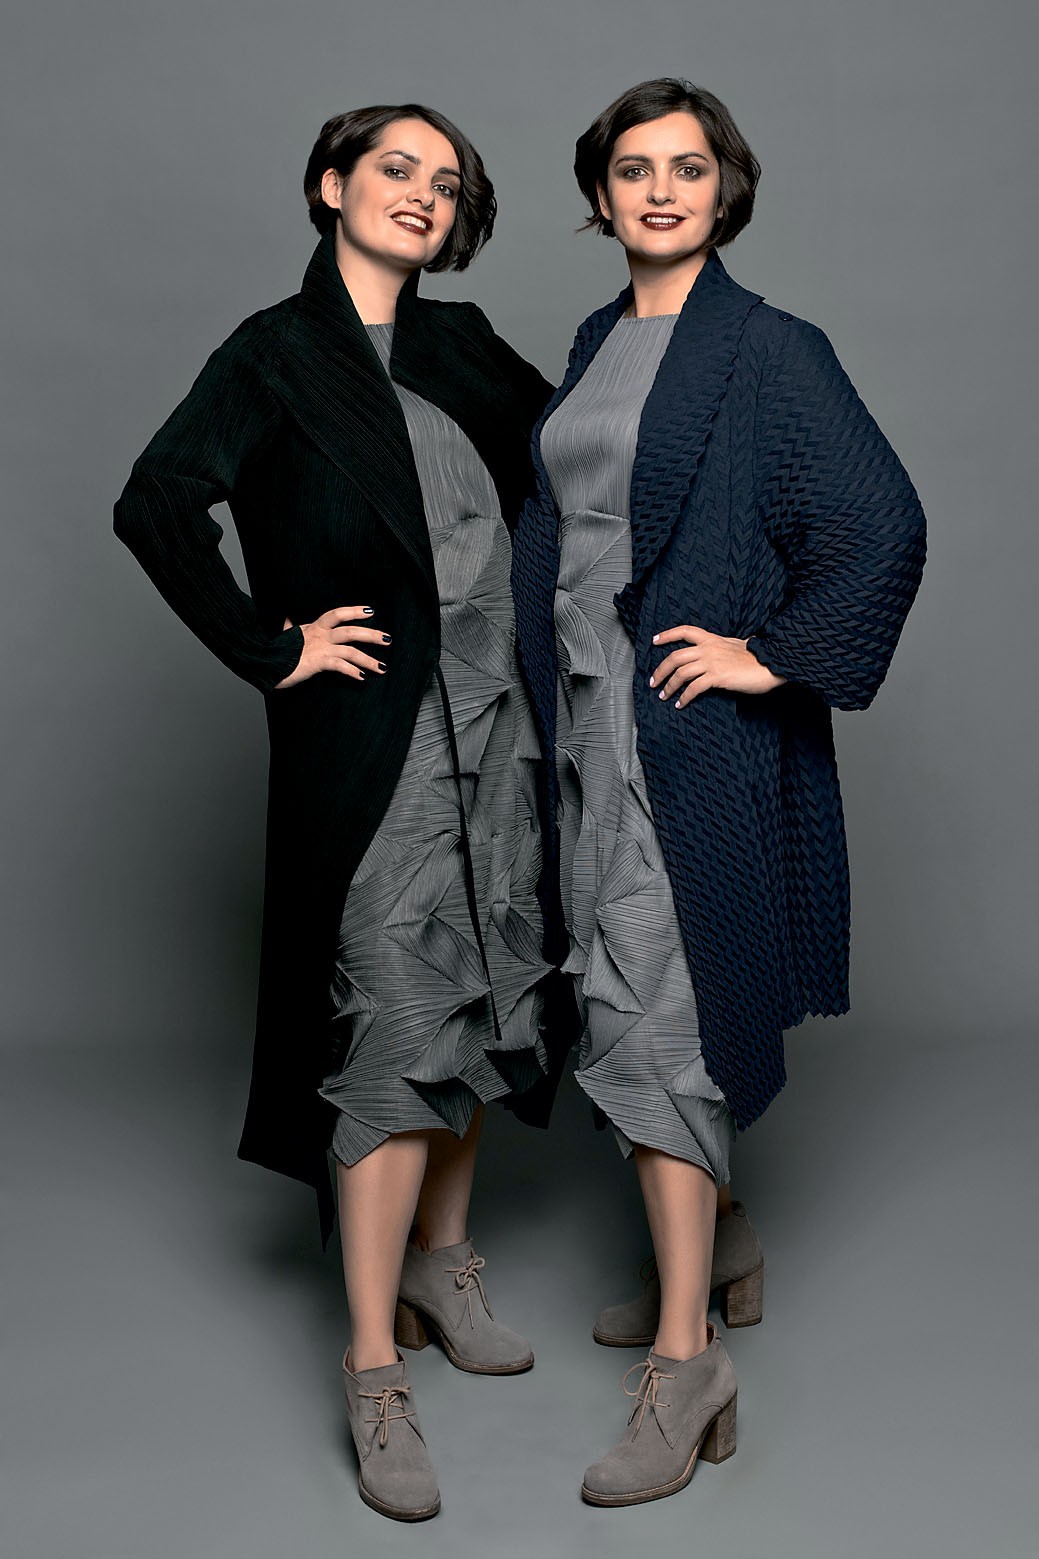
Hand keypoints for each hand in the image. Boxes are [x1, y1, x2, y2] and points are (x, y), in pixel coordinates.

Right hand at [275, 606, 390, 688]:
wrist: (265, 664)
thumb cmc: (275, 652)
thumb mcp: (286, 637)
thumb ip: (290, 628)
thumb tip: (287, 619)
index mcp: (313, 627)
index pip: (336, 614)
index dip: (354, 611)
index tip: (370, 612)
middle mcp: (319, 635)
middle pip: (350, 630)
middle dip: (371, 634)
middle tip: (388, 639)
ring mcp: (319, 648)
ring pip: (350, 650)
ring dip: (368, 659)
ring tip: (382, 668)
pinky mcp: (317, 662)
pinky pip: (340, 665)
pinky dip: (352, 671)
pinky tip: (362, 677)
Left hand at [650, 625, 785, 708]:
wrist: (771, 664)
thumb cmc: (756, 658)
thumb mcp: (735, 645)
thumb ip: (720, 646)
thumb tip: (712, 652)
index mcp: (712, 639)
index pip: (685, 631)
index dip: (667, 635)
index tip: (654, 641)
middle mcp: (709, 648)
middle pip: (675, 657)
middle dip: (660, 670)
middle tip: (653, 682)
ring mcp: (712, 662)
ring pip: (681, 673)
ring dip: (669, 686)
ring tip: (664, 696)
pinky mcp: (718, 677)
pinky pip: (694, 688)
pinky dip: (684, 697)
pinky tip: (681, 704)